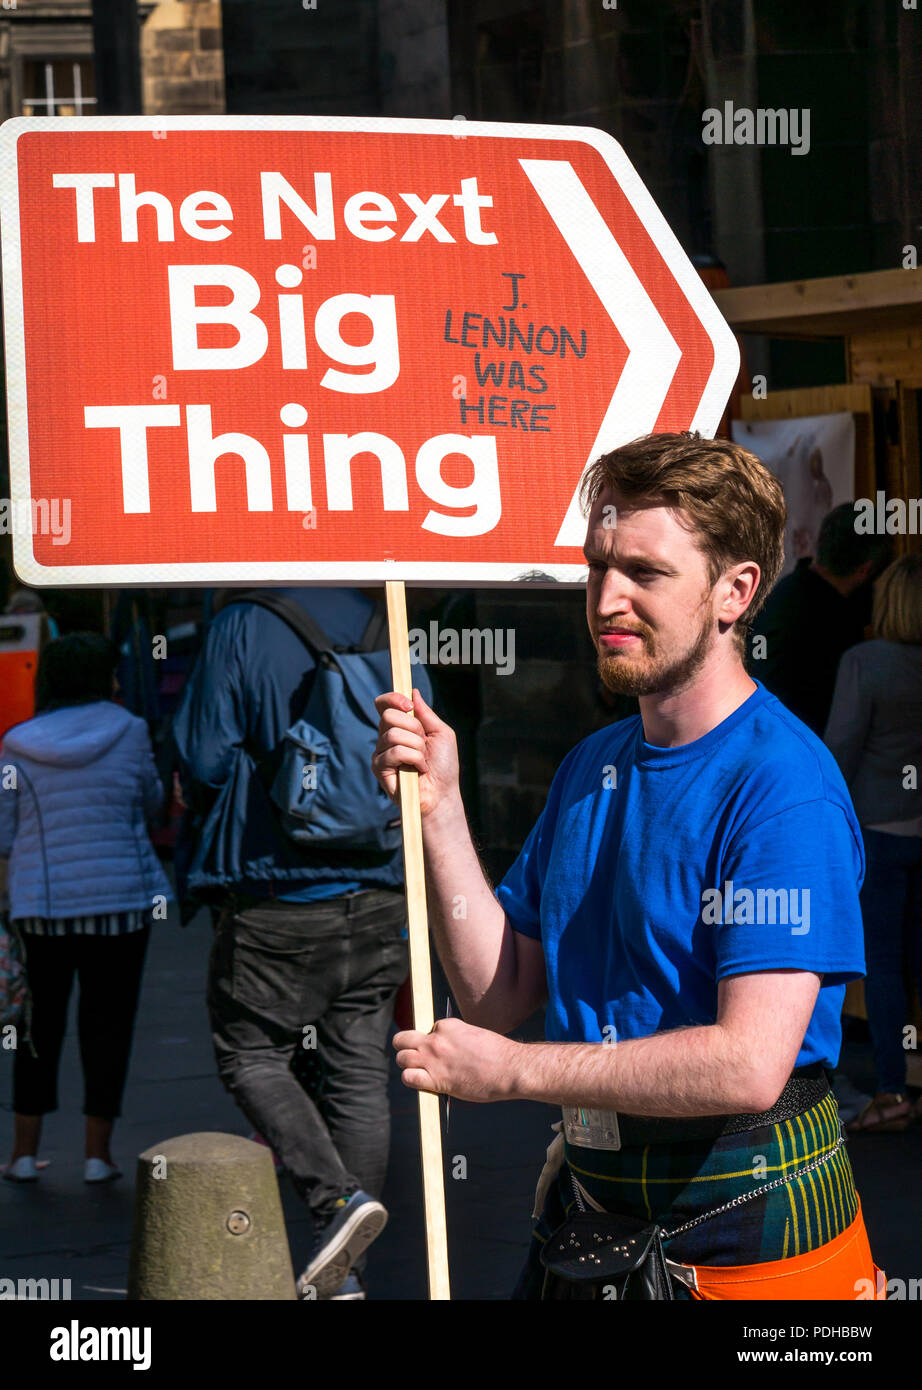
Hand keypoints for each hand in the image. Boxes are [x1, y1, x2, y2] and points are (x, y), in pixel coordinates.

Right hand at [372, 688, 459, 817]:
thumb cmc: (444, 766)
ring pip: (393, 734)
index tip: (408, 704)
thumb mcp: (441, 733)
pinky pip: (394, 752)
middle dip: (414, 728)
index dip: (392, 699)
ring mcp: (381, 752)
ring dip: (417, 747)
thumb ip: (426, 713)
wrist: (443, 793)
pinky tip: (418, 769)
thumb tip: (412, 691)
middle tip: (424, 744)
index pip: (384, 705)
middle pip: (388, 715)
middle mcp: (387, 737)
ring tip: (422, 760)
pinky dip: (413, 758)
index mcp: (400, 727)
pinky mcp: (379, 768)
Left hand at [393, 1016, 519, 1102]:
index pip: (427, 1031)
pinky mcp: (436, 1079)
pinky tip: (422, 1082)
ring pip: (402, 1058)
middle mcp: (436, 1039)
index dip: (432, 1041)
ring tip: (418, 1071)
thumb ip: (455, 1041)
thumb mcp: (473, 1036)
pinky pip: (408, 1077)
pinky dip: (412, 1080)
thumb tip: (444, 1055)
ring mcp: (433, 1059)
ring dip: (407, 1065)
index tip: (442, 1051)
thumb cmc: (497, 1056)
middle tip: (417, 1057)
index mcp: (447, 1025)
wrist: (510, 1069)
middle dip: (407, 1047)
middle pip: (403, 1039)